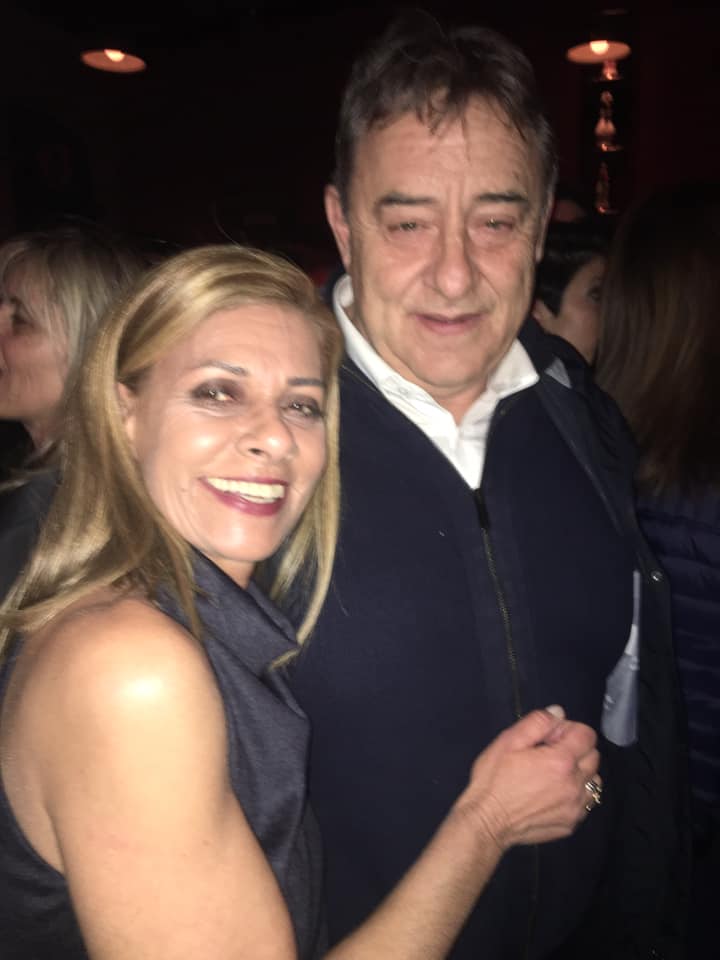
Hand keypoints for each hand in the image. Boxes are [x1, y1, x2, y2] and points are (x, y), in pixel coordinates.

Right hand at [454, 706, 599, 852]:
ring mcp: (575, 808)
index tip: (550, 736)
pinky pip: (584, 803)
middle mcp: (575, 785)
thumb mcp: (509, 741)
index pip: (587, 735)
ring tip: (554, 775)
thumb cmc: (494, 778)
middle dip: (576, 749)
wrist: (487, 821)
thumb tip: (559, 713)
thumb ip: (538, 723)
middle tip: (549, 753)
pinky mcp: (570, 824)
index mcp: (561, 761)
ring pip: (593, 781)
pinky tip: (552, 794)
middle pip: (593, 757)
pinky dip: (575, 794)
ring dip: (580, 773)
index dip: (569, 729)